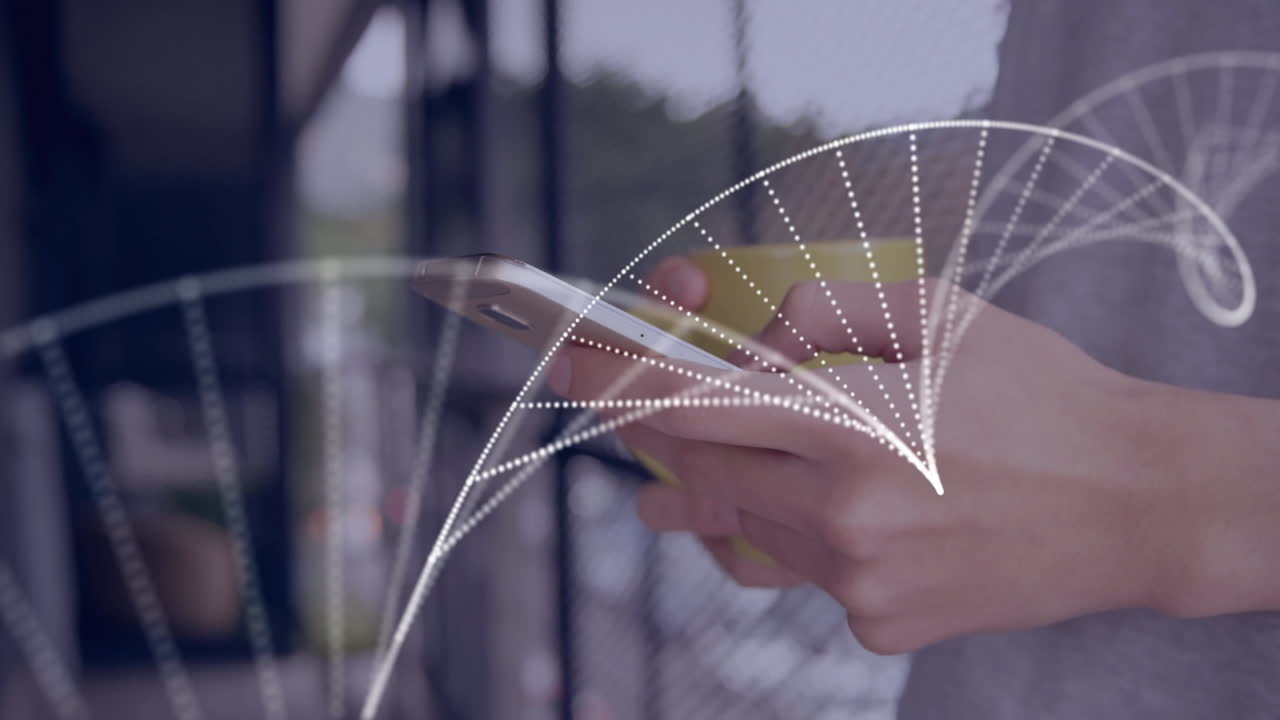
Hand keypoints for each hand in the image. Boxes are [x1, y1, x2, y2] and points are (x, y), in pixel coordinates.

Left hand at [551, 275, 1189, 653]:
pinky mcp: (874, 626)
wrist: (1132, 502)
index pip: (690, 405)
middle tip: (634, 405)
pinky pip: (793, 573)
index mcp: (850, 423)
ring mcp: (855, 581)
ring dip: (722, 486)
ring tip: (712, 464)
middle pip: (696, 474)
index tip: (572, 364)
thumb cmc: (1037, 392)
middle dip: (657, 434)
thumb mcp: (934, 310)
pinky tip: (820, 507)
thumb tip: (739, 351)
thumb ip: (818, 314)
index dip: (617, 382)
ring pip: (740, 527)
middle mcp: (840, 513)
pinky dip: (787, 533)